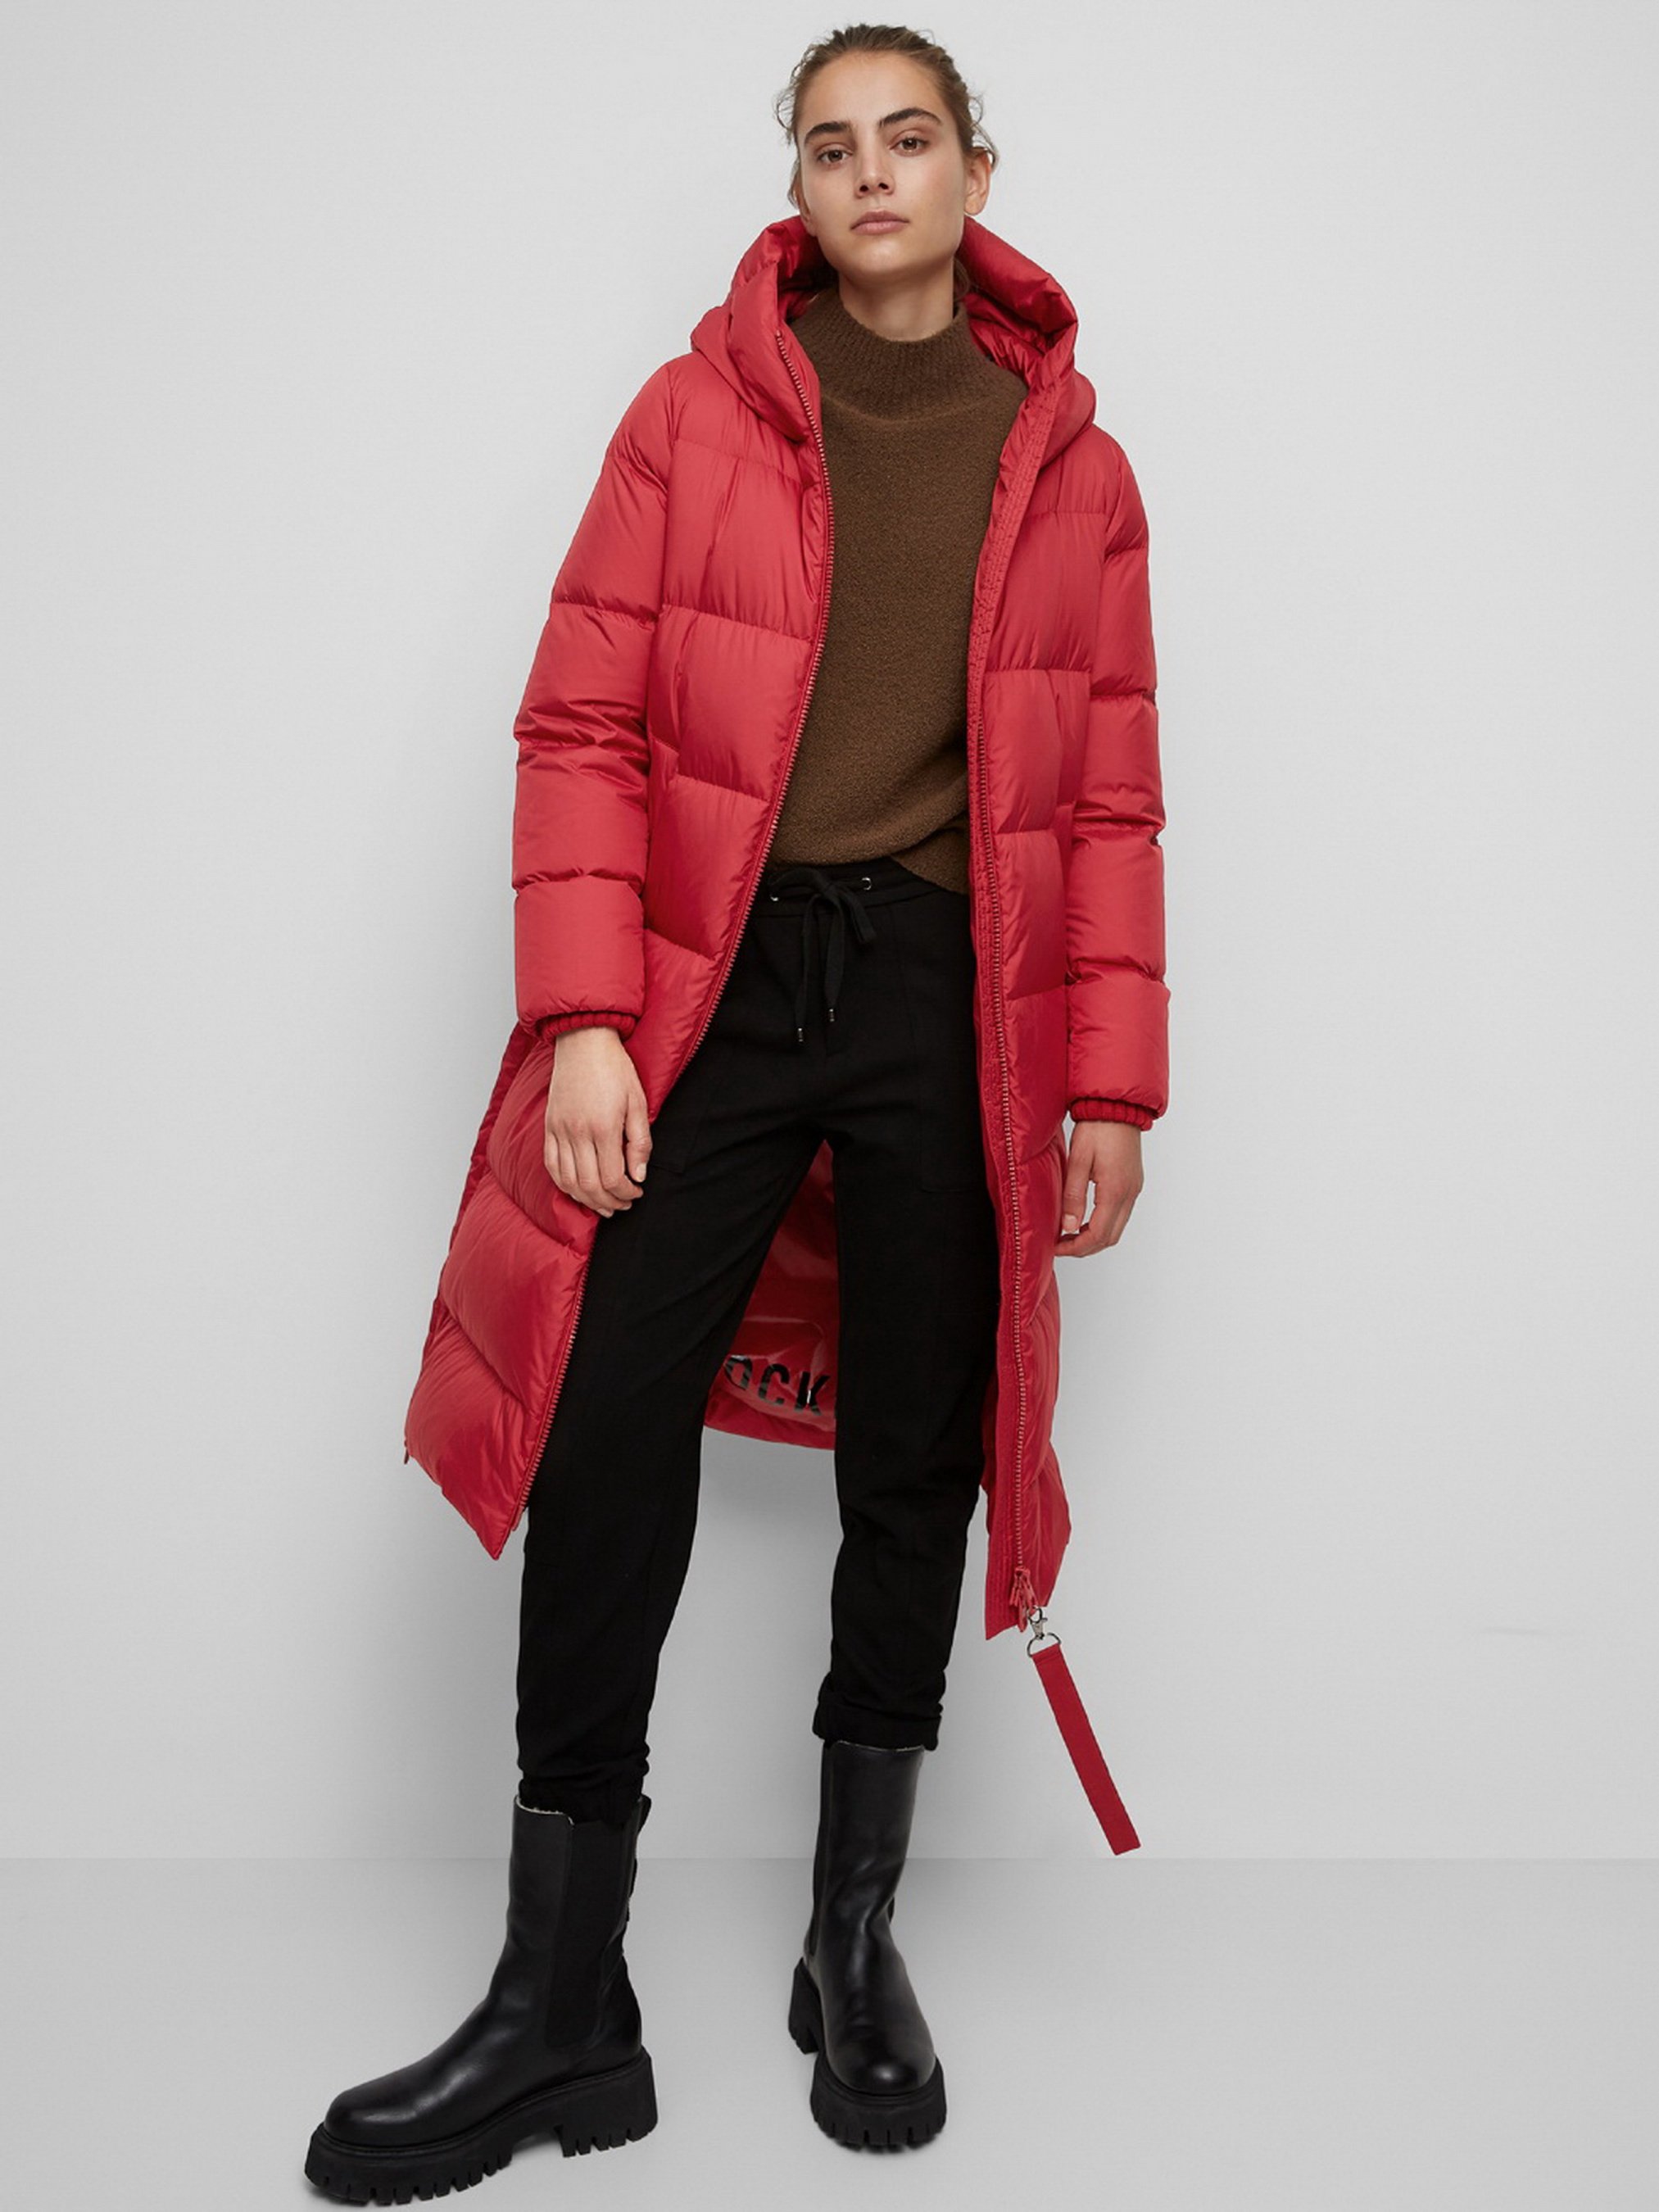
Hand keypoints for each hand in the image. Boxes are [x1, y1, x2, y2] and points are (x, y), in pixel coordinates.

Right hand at [543, 1028, 651, 1215]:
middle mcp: (577, 1133)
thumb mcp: (638, 1102)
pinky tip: (578, 1189)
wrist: (583, 1042)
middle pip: (589, 1186)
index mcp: (602, 1127)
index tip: (637, 1192)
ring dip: (586, 1199)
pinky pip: (551, 1165)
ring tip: (604, 1204)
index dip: (626, 1193)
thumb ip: (640, 1142)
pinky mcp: (549, 1126)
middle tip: (624, 1205)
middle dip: (608, 1202)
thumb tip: (638, 1176)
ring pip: (567, 1181)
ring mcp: (559, 1131)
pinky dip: (564, 1184)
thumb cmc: (615, 1069)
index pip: (612, 1178)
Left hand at [1055, 1119, 1142, 1256]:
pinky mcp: (1133, 1184)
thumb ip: (1074, 1196)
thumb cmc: (1097, 1129)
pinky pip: (1121, 1215)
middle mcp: (1129, 1194)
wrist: (1117, 1108)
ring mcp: (1134, 1189)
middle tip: (1062, 1245)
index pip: (1098, 1234)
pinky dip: (1103, 1225)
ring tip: (1070, 1234)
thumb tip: (1068, 1227)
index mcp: (1115, 1190)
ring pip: (1117, 1228)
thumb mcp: (1078, 1161)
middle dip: (1085, 1247)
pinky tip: (1086, 1219)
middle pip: (1110, 1237)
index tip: (1057, 1247)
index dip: (1076, 1247)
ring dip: (1095, 1237)